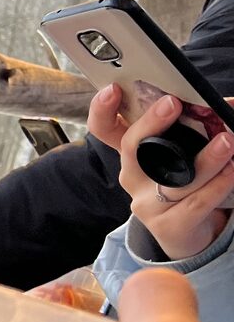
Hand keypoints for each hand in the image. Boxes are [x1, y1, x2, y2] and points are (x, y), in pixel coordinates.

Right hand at [87, 83, 233, 260]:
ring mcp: (147, 203)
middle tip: (172, 103)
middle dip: (150, 124)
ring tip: (227, 142)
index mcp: (133, 154)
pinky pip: (194, 203)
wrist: (188, 233)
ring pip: (173, 179)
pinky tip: (232, 171)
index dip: (102, 110)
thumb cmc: (186, 183)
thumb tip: (227, 105)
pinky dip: (216, 186)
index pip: (105, 129)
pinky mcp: (168, 225)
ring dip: (203, 159)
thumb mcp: (184, 153)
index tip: (112, 88)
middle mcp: (133, 176)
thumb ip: (199, 127)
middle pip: (132, 148)